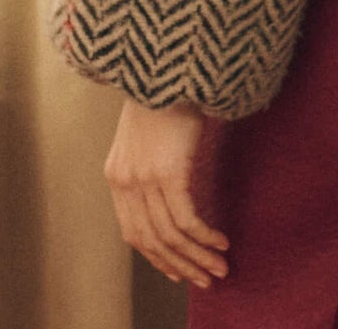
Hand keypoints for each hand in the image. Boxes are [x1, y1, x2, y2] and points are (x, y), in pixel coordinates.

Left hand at [103, 96, 228, 288]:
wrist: (167, 58)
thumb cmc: (165, 86)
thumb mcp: (149, 127)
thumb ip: (152, 156)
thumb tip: (174, 178)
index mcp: (117, 174)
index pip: (133, 232)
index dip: (158, 257)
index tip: (180, 269)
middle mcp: (125, 181)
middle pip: (151, 242)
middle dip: (180, 265)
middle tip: (205, 279)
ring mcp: (144, 178)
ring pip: (170, 236)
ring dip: (198, 258)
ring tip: (220, 268)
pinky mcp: (168, 171)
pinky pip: (186, 220)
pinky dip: (204, 237)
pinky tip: (221, 242)